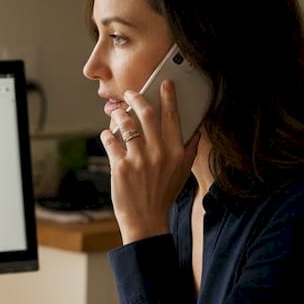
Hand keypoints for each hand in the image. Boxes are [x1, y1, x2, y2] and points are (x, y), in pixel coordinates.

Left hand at [99, 79, 198, 243]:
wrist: (146, 220)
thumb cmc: (163, 194)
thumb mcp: (183, 173)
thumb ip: (189, 150)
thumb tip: (197, 130)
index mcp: (175, 151)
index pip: (172, 116)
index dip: (168, 97)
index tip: (164, 83)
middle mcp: (158, 152)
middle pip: (146, 113)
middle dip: (136, 98)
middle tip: (130, 93)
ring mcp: (138, 159)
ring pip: (124, 123)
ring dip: (118, 114)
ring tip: (116, 113)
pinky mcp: (119, 166)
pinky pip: (109, 140)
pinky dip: (106, 135)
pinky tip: (107, 134)